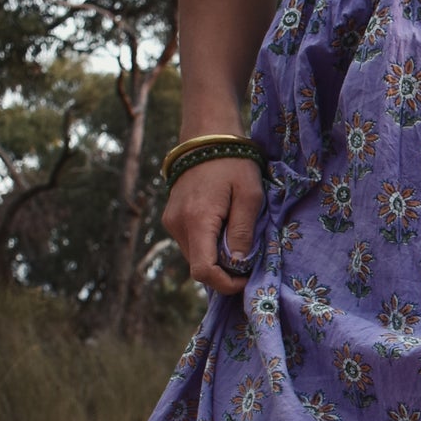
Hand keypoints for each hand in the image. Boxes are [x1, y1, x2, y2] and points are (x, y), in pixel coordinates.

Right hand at [160, 152, 265, 295]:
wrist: (206, 136)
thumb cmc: (233, 163)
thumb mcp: (249, 195)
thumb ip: (243, 231)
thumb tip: (238, 264)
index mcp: (197, 221)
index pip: (203, 271)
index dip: (225, 284)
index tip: (245, 279)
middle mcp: (177, 225)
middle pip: (199, 266)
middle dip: (224, 270)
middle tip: (248, 256)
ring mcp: (171, 221)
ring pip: (195, 256)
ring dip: (216, 257)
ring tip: (237, 237)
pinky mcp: (171, 217)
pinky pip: (191, 242)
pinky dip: (208, 245)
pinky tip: (224, 228)